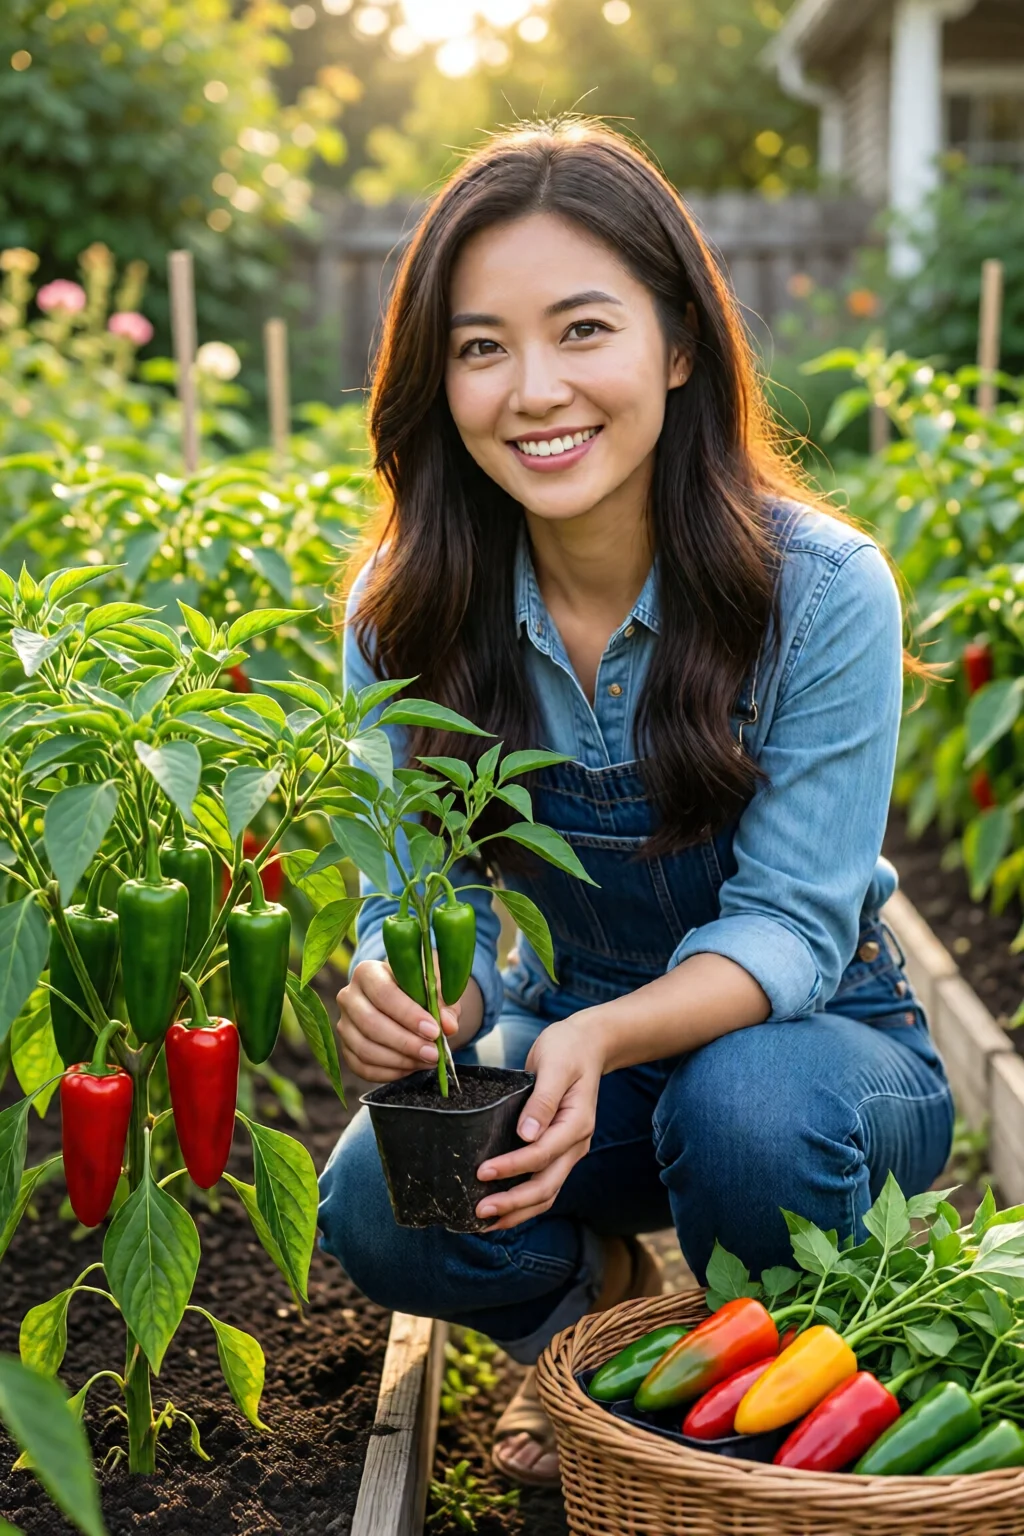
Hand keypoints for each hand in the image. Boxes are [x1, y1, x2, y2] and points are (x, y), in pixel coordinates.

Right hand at [336, 959, 459, 1081]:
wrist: (405, 1000)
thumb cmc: (420, 990)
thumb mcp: (435, 988)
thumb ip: (443, 1004)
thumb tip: (448, 1026)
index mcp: (368, 972)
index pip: (384, 994)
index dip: (408, 1015)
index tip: (434, 1031)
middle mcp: (349, 996)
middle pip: (371, 1024)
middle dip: (406, 1042)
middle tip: (433, 1053)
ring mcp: (344, 1024)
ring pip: (365, 1049)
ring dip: (400, 1060)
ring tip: (427, 1061)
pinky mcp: (346, 1049)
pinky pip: (363, 1068)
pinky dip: (390, 1072)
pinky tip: (412, 1068)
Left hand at [474, 1015, 602, 1230]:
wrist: (587, 1045)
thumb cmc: (567, 1050)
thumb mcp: (554, 1066)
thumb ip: (542, 1100)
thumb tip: (527, 1134)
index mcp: (576, 1125)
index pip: (542, 1155)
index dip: (512, 1167)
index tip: (483, 1172)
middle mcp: (575, 1145)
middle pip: (545, 1186)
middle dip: (513, 1203)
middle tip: (479, 1211)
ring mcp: (567, 1150)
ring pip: (545, 1193)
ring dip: (517, 1211)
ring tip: (484, 1222)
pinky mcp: (557, 1150)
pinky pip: (542, 1183)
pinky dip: (522, 1201)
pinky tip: (500, 1207)